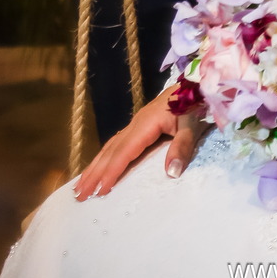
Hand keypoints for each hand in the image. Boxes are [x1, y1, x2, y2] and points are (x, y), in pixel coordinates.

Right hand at [75, 87, 203, 197]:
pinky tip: (101, 165)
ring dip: (95, 165)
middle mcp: (137, 123)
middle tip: (79, 194)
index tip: (100, 191)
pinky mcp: (141, 124)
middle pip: (111, 150)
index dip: (112, 172)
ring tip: (81, 185)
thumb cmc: (195, 104)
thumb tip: (171, 173)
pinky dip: (105, 156)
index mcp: (147, 123)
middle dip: (94, 172)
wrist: (197, 83)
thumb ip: (182, 147)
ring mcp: (138, 122)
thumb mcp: (193, 125)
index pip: (124, 152)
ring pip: (111, 146)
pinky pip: (118, 143)